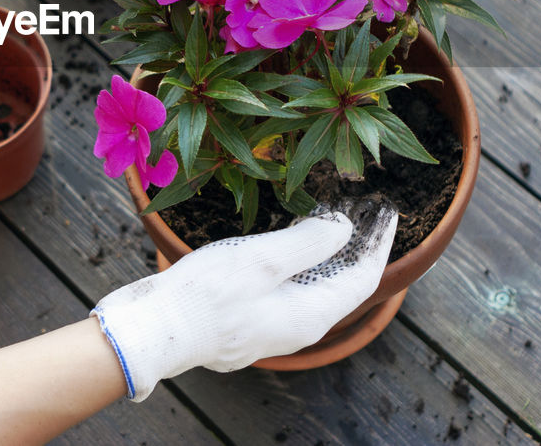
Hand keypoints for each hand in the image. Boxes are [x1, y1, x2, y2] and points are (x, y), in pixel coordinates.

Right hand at [91, 199, 397, 400]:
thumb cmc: (208, 296)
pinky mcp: (247, 322)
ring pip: (311, 287)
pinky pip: (287, 290)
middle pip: (340, 284)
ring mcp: (271, 327)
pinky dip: (297, 263)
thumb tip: (343, 229)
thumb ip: (309, 243)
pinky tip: (284, 243)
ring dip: (323, 253)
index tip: (383, 211)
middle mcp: (298, 327)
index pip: (362, 278)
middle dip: (353, 246)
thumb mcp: (263, 260)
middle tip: (357, 209)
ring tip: (325, 218)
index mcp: (311, 315)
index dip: (377, 243)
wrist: (156, 330)